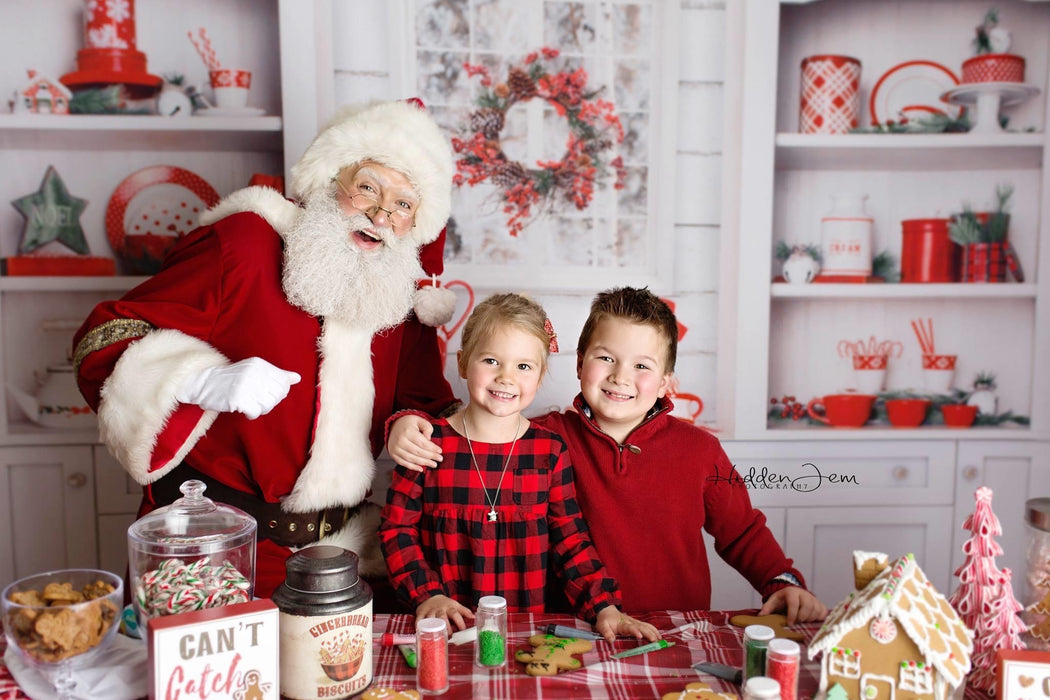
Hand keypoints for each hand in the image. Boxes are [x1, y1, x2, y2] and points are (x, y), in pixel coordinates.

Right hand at [175, 357, 300, 419]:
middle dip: (269, 402)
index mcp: (260, 364)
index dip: (277, 393)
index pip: (284, 383)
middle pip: (278, 395)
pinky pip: (255, 412)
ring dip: (260, 409)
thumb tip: (297, 378)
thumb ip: (276, 374)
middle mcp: (254, 372)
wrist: (203, 384)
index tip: (265, 393)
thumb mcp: (254, 371)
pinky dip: (251, 414)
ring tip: (250, 405)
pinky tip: (244, 410)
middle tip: (256, 401)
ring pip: (268, 405)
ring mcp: (245, 385)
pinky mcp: (237, 398)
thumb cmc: (231, 380)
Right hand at [388, 414, 442, 471]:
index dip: (432, 448)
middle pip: (418, 452)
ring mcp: (395, 448)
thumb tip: (429, 439)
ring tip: (433, 464)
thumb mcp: (419, 420)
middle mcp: (400, 440)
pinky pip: (403, 463)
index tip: (440, 451)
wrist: (394, 425)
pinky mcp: (393, 454)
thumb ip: (427, 427)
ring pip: (411, 459)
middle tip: (440, 459)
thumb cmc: (409, 423)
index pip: (422, 443)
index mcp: (407, 431)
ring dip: (424, 463)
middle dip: (430, 456)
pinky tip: (421, 469)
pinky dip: (412, 467)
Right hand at [416, 594, 474, 631]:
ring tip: (437, 636)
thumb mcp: (455, 605)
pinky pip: (419, 619)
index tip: (463, 631)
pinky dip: (419, 626)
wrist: (430, 595)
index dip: (460, 622)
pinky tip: (420, 632)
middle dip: (446, 627)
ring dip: (433, 627)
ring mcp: (430, 611)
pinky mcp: (421, 613)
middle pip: (443, 618)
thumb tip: (474, 617)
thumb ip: (464, 611)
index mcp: (449, 607)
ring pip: (431, 619)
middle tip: (450, 637)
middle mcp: (440, 609)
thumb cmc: (445, 604)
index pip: (456, 614)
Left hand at [594, 606, 659, 642]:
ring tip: (660, 639)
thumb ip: (606, 633)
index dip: (635, 631)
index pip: (630, 627)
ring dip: (654, 632)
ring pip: (646, 626)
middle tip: (655, 641)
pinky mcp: (637, 624)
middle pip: (642, 627)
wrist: (607, 611)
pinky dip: (654, 630)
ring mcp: (635, 622)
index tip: (640, 636)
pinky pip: (647, 626)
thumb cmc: (605, 620)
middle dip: (649, 633)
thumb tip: (611, 641)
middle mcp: (631, 622)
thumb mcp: (602, 626)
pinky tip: (659, 636)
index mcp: (622, 623)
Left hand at [759, 586, 827, 623]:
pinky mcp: (821, 605)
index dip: (792, 614)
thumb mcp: (773, 601)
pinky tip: (811, 620)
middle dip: (801, 617)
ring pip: (815, 611)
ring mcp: (814, 599)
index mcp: (792, 592)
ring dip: (808, 619)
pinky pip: (822, 614)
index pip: (794, 603)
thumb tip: (760, 616)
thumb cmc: (783, 600)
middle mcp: (805, 594)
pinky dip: (817, 619)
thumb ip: (767, 608)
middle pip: (807, 607)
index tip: (789, 623)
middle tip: (796, 622)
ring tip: (801, 621)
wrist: (793, 593)